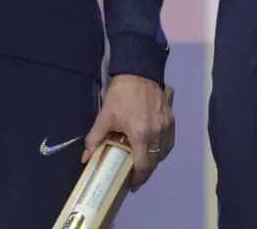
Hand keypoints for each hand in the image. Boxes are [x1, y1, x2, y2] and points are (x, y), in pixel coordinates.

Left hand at [84, 74, 173, 189]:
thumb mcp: (105, 116)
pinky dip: (163, 148)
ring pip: (164, 152)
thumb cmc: (121, 95)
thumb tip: (85, 157)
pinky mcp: (171, 118)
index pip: (144, 165)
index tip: (132, 185)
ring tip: (144, 162)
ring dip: (155, 161)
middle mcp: (157, 133)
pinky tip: (154, 148)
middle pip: (155, 162)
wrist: (139, 72)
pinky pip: (169, 141)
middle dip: (146, 172)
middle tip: (135, 176)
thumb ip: (95, 139)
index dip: (139, 179)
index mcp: (141, 135)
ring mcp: (166, 126)